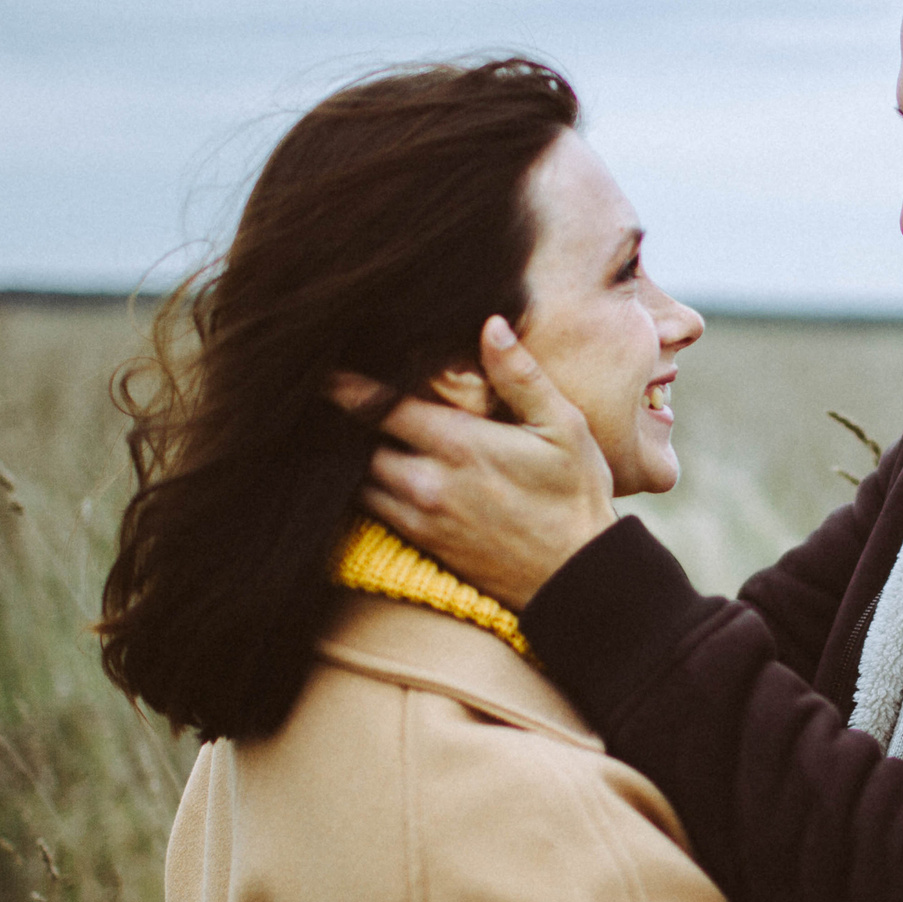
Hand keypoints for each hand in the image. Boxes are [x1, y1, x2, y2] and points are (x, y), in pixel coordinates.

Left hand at [327, 317, 617, 608]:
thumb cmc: (575, 496)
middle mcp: (428, 482)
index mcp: (459, 444)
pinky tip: (372, 471)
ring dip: (351, 458)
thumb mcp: (563, 427)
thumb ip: (520, 376)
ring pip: (359, 480)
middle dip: (346, 421)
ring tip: (347, 433)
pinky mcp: (422, 543)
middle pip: (358, 443)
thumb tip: (490, 324)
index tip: (324, 370)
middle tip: (331, 399)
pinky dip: (365, 489)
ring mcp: (421, 517)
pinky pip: (373, 511)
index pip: (382, 406)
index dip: (348, 386)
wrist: (578, 577)